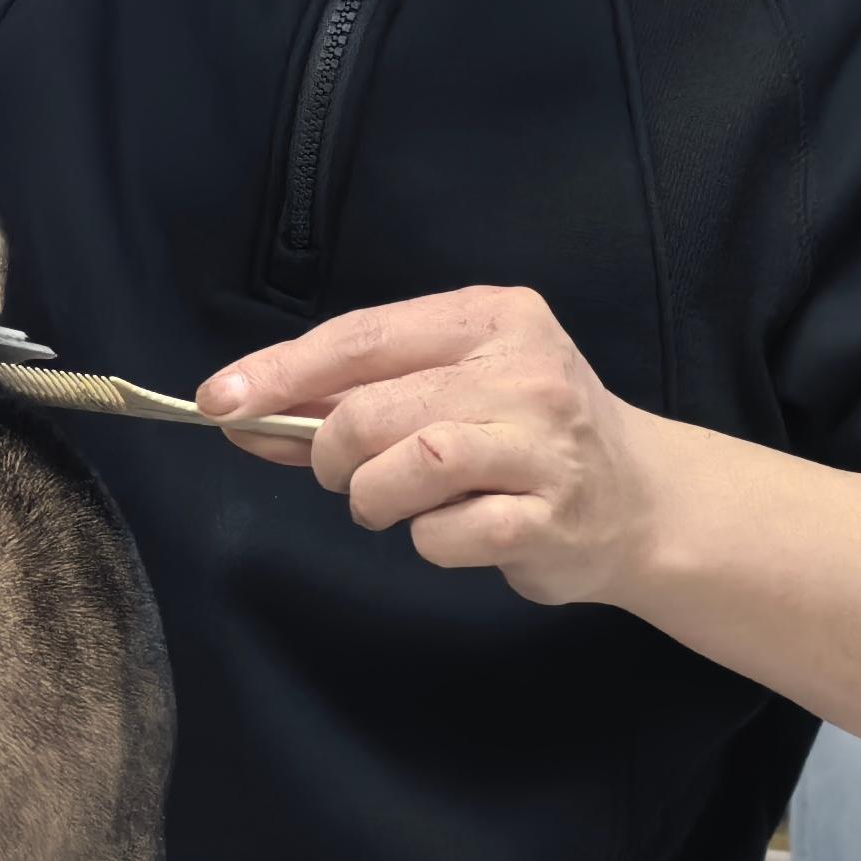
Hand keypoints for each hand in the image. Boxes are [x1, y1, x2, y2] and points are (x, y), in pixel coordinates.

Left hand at [196, 287, 667, 604]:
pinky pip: (448, 534)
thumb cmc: (523, 435)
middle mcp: (524, 369)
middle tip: (343, 475)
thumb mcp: (451, 387)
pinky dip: (429, 542)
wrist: (641, 500)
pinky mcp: (551, 517)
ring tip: (393, 505)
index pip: (363, 336)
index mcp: (492, 317)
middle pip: (373, 408)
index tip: (219, 401)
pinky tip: (455, 532)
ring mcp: (543, 443)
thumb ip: (356, 395)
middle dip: (331, 453)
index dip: (282, 371)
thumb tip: (243, 412)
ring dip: (374, 499)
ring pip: (408, 464)